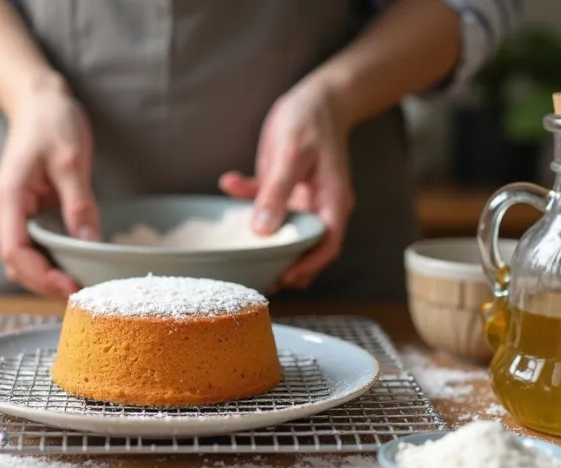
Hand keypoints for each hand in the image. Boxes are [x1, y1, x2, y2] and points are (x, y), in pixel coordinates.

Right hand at [0, 79, 98, 296]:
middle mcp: (8, 212)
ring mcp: (19, 215)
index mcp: (9, 199)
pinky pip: (41, 247)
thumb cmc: (51, 121)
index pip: (15, 251)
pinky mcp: (34, 214)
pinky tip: (81, 270)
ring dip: (52, 278)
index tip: (71, 286)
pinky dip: (58, 263)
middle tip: (86, 297)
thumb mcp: (71, 160)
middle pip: (19, 265)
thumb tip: (90, 244)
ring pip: (29, 260)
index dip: (41, 276)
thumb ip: (79, 203)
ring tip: (87, 290)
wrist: (39, 101)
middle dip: (47, 285)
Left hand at [220, 78, 354, 291]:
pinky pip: (263, 201)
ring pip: (281, 230)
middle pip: (303, 245)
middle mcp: (318, 206)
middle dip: (280, 263)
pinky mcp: (282, 188)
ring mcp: (299, 199)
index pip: (326, 244)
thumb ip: (276, 191)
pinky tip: (228, 182)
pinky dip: (245, 197)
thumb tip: (263, 229)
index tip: (284, 278)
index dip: (307, 265)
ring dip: (260, 240)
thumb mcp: (292, 154)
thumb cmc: (311, 121)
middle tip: (253, 278)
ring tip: (236, 254)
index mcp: (332, 201)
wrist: (316, 97)